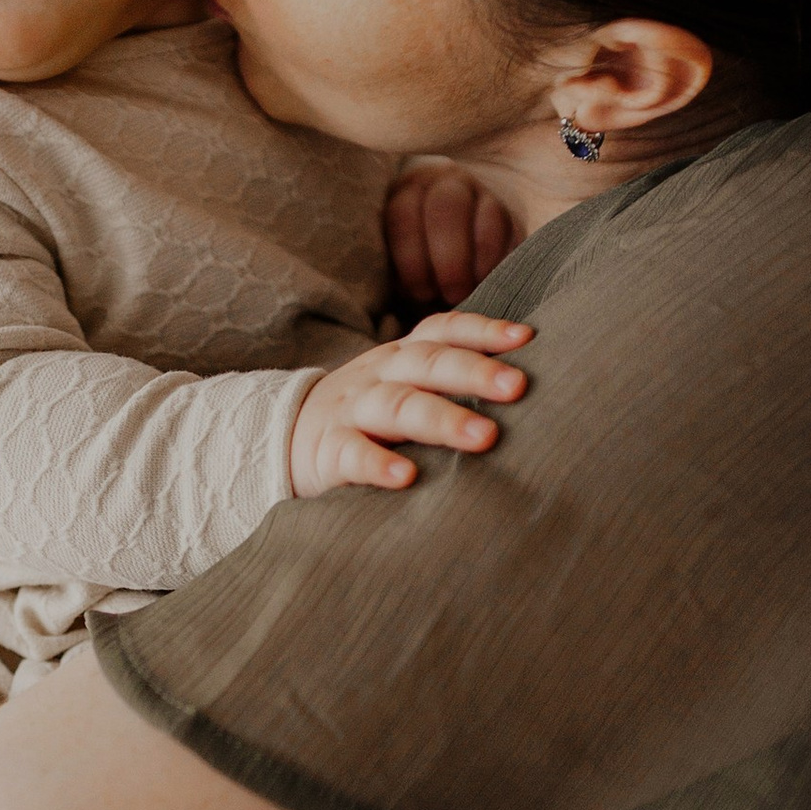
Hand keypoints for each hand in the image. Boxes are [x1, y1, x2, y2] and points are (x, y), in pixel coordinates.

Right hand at [287, 312, 531, 497]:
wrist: (282, 439)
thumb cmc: (367, 418)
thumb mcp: (403, 387)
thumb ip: (449, 384)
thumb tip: (527, 388)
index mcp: (402, 358)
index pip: (443, 332)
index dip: (483, 330)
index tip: (526, 337)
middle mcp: (380, 375)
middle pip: (429, 364)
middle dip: (476, 372)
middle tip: (519, 386)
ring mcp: (351, 411)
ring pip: (398, 406)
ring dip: (442, 418)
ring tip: (484, 438)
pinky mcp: (327, 452)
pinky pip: (352, 455)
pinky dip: (378, 465)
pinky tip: (406, 479)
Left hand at [385, 162, 520, 308]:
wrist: (453, 252)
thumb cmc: (419, 269)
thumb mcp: (397, 265)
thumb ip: (395, 275)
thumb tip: (389, 309)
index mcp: (406, 192)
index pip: (404, 214)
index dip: (411, 258)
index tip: (419, 293)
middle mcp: (445, 184)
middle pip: (448, 208)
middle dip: (449, 259)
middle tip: (450, 296)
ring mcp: (485, 193)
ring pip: (488, 217)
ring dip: (481, 264)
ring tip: (473, 294)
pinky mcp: (514, 215)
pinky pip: (516, 235)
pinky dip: (505, 266)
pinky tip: (495, 288)